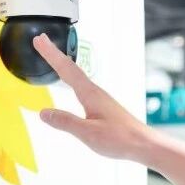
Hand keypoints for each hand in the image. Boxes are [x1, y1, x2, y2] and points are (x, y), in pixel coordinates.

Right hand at [32, 35, 153, 161]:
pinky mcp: (104, 107)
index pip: (66, 70)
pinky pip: (83, 87)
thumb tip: (43, 113)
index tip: (39, 40)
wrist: (145, 145)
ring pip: (78, 77)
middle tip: (41, 41)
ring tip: (53, 58)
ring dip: (63, 66)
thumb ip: (65, 122)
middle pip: (71, 69)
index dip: (51, 54)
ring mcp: (101, 99)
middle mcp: (96, 93)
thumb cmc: (121, 139)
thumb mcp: (88, 133)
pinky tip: (74, 85)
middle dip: (55, 55)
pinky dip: (73, 79)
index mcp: (90, 94)